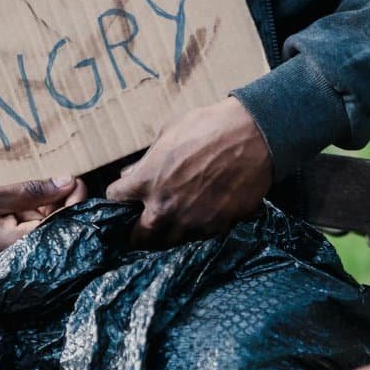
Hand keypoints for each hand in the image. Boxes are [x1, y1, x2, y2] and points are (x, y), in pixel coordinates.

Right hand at [0, 176, 87, 291]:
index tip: (72, 179)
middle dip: (50, 203)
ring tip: (5, 209)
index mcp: (26, 243)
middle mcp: (31, 260)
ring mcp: (26, 267)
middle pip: (60, 224)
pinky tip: (6, 220)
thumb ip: (28, 191)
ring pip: (46, 232)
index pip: (69, 219)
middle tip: (25, 193)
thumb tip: (66, 181)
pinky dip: (26, 227)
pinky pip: (34, 242)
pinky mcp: (19, 269)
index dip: (77, 196)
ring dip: (34, 215)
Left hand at [106, 97, 271, 246]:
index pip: (116, 199)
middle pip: (138, 237)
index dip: (119, 195)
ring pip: (168, 242)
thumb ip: (147, 159)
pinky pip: (197, 237)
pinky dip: (193, 230)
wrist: (253, 137)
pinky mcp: (216, 227)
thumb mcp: (169, 133)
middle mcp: (164, 208)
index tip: (125, 194)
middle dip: (136, 231)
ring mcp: (191, 222)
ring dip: (165, 233)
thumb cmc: (209, 127)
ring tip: (170, 223)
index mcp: (147, 181)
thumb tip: (131, 173)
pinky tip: (198, 216)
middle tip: (141, 223)